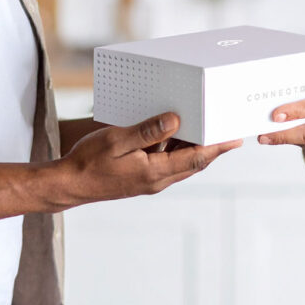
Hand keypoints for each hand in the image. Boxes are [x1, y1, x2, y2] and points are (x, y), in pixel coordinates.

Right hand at [54, 112, 241, 206]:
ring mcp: (150, 182)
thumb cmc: (89, 161)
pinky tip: (177, 135)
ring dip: (196, 149)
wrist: (69, 184)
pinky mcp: (142, 179)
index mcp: (154, 172)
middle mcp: (157, 181)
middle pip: (194, 163)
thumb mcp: (117, 140)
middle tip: (230, 132)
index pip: (195, 158)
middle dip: (213, 148)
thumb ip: (148, 131)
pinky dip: (179, 151)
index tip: (235, 139)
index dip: (217, 148)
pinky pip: (169, 164)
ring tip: (210, 129)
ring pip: (182, 164)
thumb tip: (176, 120)